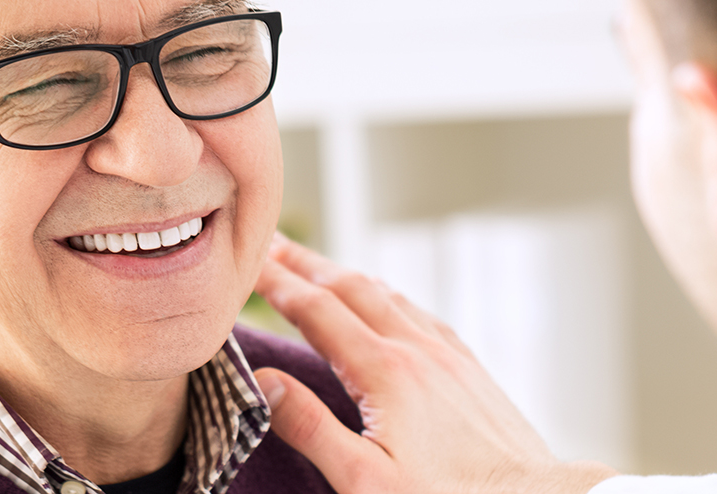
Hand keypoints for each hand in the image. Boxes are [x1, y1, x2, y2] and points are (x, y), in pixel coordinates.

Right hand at [253, 235, 618, 493]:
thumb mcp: (366, 479)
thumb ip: (311, 427)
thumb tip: (263, 381)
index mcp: (386, 371)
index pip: (317, 310)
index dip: (277, 283)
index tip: (247, 263)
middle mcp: (418, 348)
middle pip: (351, 288)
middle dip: (306, 263)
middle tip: (270, 246)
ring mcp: (448, 354)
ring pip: (388, 295)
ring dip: (346, 275)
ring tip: (316, 267)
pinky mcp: (469, 367)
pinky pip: (420, 314)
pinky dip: (388, 296)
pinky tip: (386, 304)